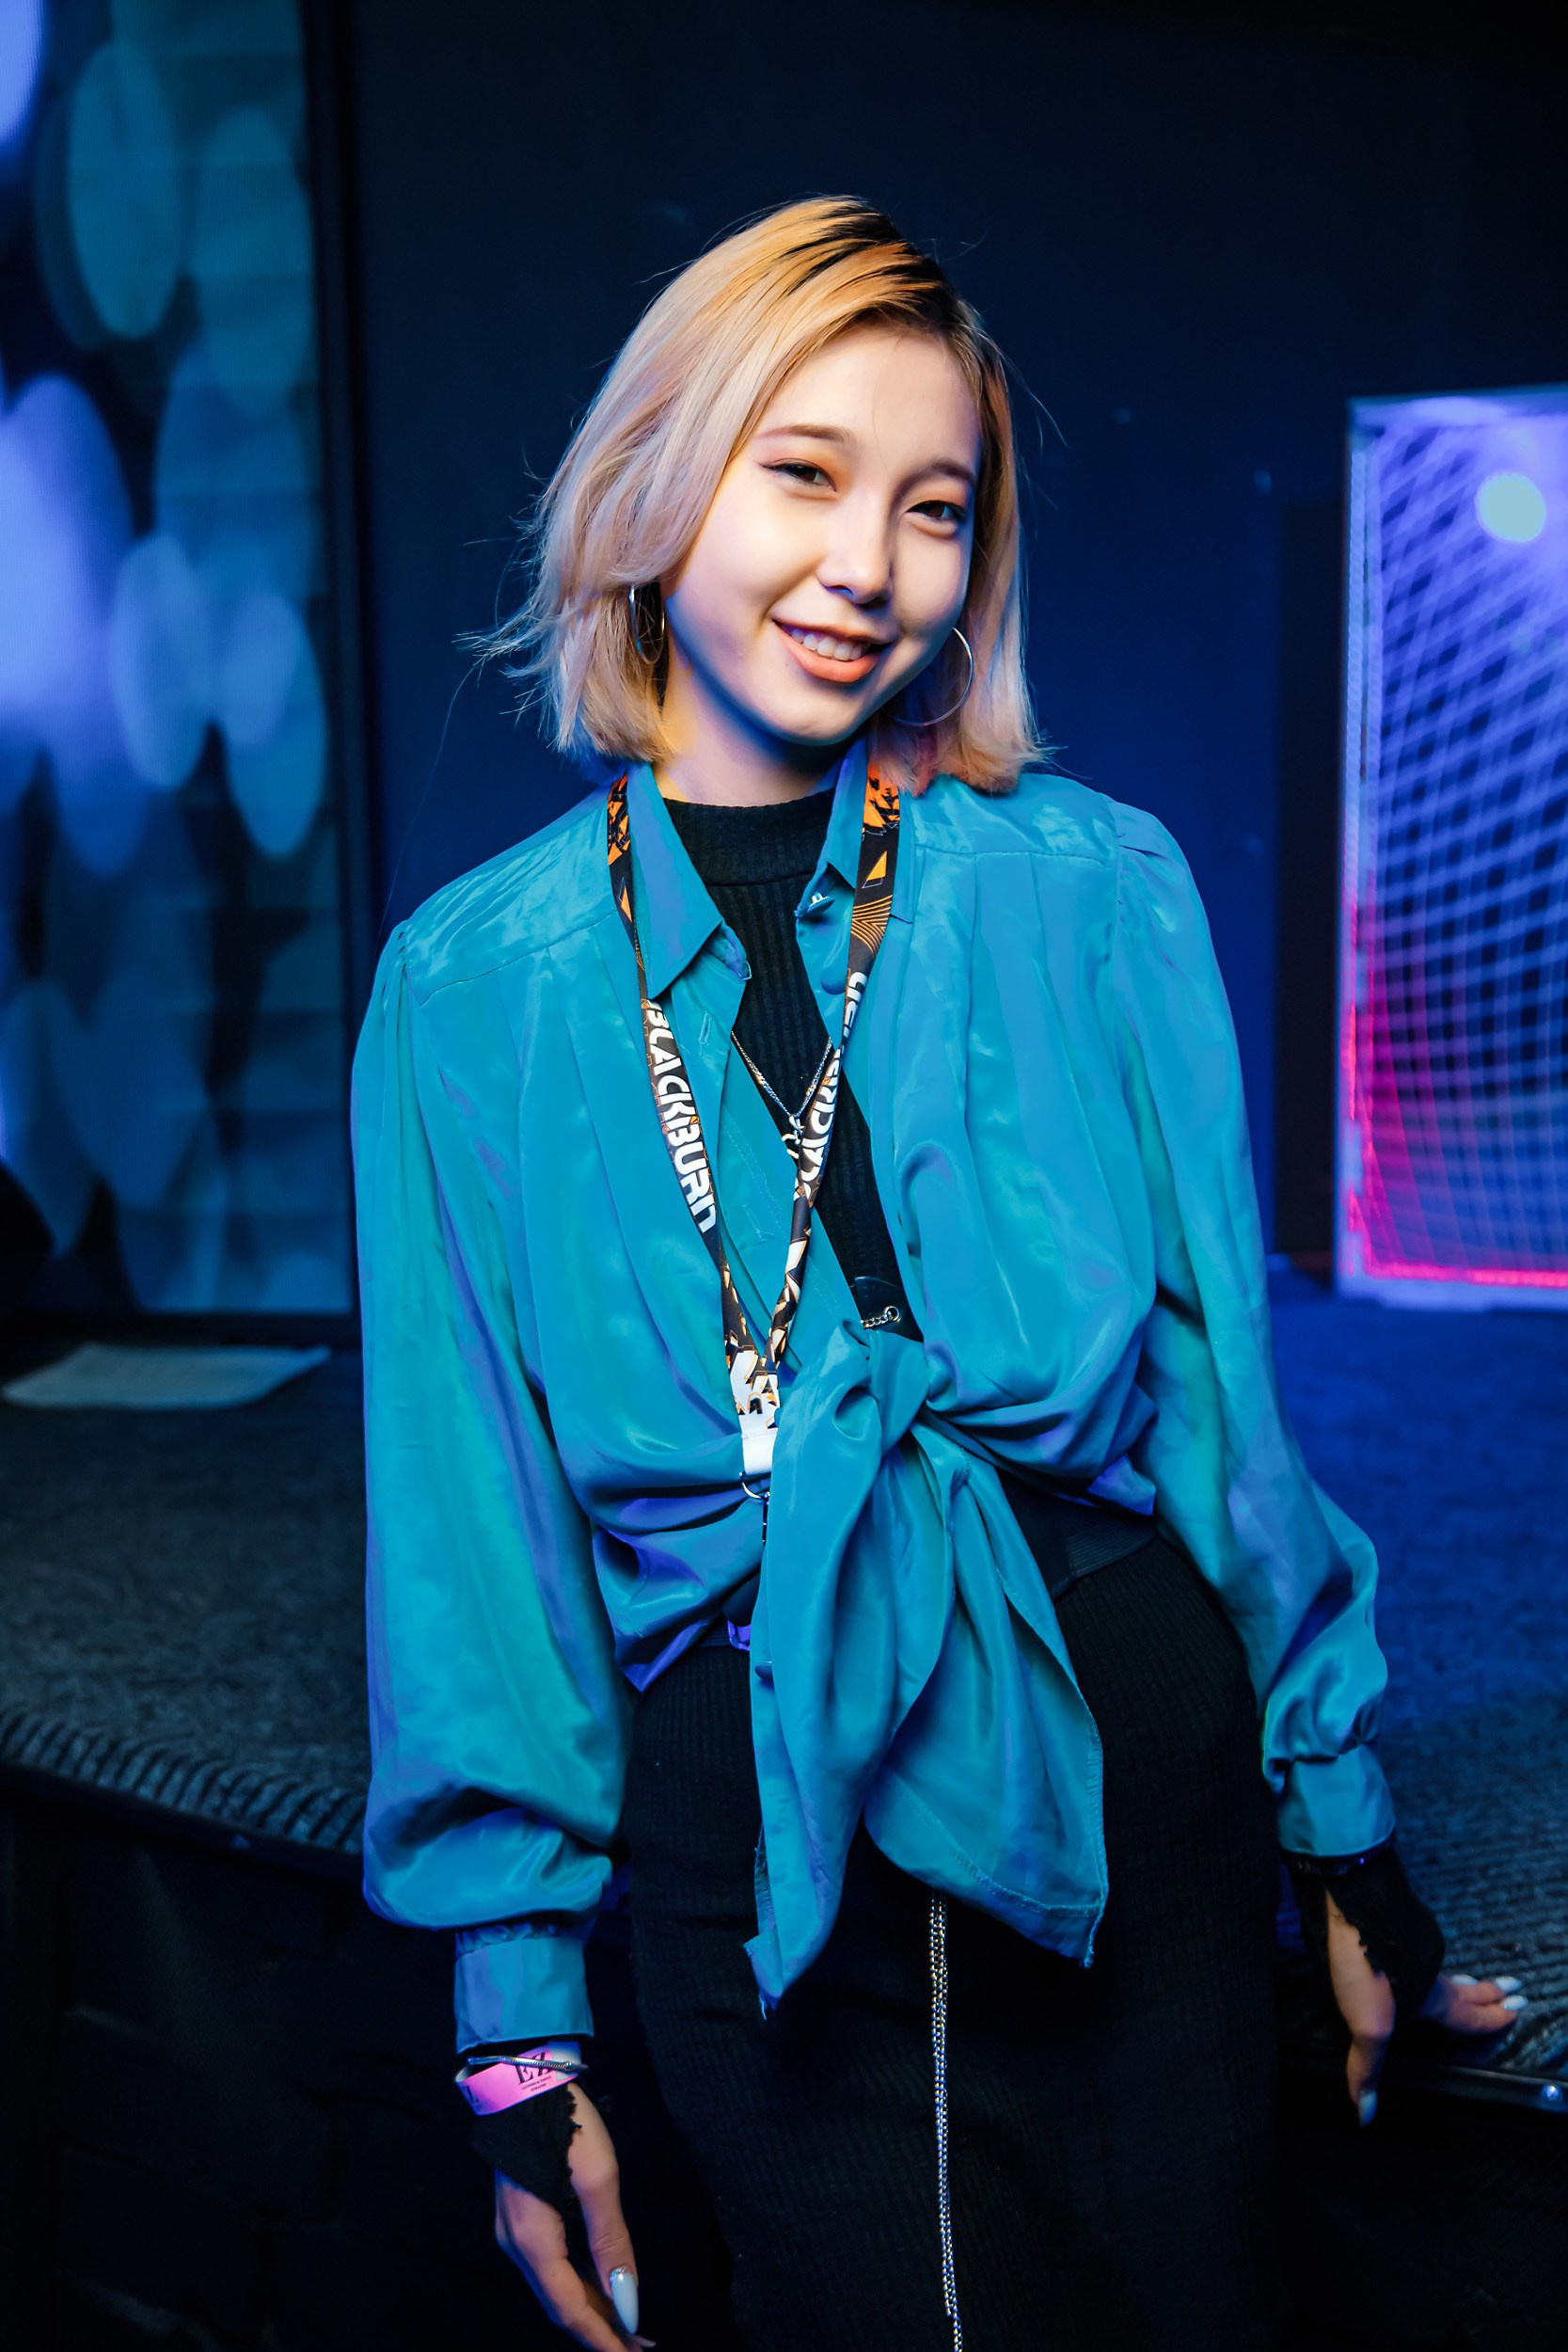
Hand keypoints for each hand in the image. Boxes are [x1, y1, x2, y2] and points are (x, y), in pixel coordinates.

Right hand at [494, 2086, 651, 2346]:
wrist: (524, 2077)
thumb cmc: (565, 2123)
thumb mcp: (598, 2180)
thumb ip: (612, 2243)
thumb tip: (628, 2302)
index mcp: (532, 2240)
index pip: (569, 2308)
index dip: (602, 2338)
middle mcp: (516, 2245)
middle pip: (560, 2302)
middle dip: (600, 2328)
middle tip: (640, 2346)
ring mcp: (513, 2231)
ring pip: (555, 2286)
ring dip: (592, 2307)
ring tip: (630, 2324)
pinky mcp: (520, 2216)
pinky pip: (551, 2265)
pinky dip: (579, 2282)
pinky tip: (603, 2286)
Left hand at [1325, 1890, 1526, 2125]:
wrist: (1349, 1909)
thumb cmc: (1367, 1972)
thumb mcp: (1368, 2027)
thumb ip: (1367, 2069)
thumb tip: (1365, 2117)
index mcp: (1432, 1999)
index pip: (1470, 2015)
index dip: (1493, 2017)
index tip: (1518, 2010)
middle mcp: (1427, 1975)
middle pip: (1466, 1987)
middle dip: (1489, 1992)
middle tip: (1515, 1987)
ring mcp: (1408, 1953)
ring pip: (1443, 1970)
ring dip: (1461, 1977)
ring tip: (1471, 1979)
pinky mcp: (1388, 1935)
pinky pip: (1420, 1956)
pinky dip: (1430, 1963)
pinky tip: (1418, 1960)